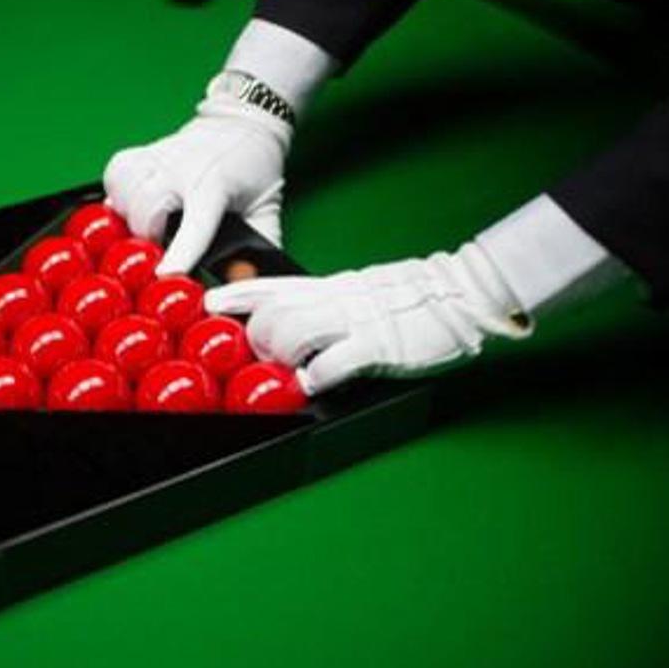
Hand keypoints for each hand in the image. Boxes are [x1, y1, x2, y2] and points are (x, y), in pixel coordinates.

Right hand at [103, 91, 290, 274]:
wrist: (240, 123)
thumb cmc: (253, 168)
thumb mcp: (267, 208)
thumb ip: (262, 245)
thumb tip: (253, 281)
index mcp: (215, 184)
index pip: (196, 223)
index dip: (181, 251)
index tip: (167, 273)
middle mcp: (181, 168)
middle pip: (146, 211)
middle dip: (149, 238)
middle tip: (164, 245)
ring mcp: (157, 157)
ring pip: (124, 194)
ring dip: (130, 217)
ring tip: (150, 223)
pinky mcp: (141, 151)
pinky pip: (114, 175)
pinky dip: (117, 193)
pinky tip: (133, 201)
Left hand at [204, 243, 532, 394]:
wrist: (460, 293)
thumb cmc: (407, 297)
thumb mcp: (355, 292)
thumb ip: (322, 304)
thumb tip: (288, 322)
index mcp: (327, 287)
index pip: (270, 284)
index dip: (236, 294)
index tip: (208, 303)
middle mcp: (334, 299)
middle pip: (271, 312)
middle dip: (256, 338)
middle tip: (262, 358)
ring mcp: (355, 320)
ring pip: (292, 331)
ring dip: (281, 356)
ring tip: (289, 371)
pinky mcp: (378, 345)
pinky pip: (335, 360)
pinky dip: (317, 375)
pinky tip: (315, 383)